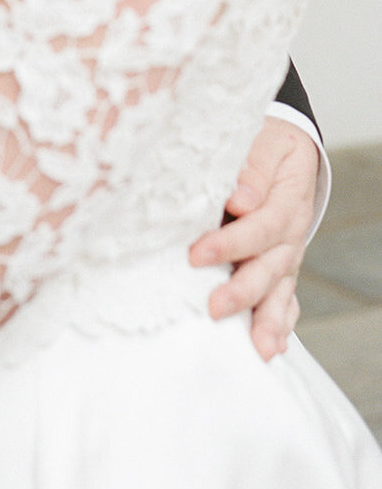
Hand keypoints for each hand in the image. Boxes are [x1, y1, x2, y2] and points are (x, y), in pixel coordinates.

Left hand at [188, 116, 318, 361]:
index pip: (261, 226)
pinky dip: (281, 321)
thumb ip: (253, 167)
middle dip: (243, 290)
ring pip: (281, 289)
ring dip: (268, 319)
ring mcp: (287, 252)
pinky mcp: (280, 264)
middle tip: (214, 307)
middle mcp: (291, 232)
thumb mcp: (265, 141)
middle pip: (270, 265)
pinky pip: (286, 296)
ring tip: (259, 348)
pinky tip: (273, 345)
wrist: (289, 148)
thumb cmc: (268, 141)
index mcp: (286, 199)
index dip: (231, 243)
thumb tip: (241, 199)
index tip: (198, 254)